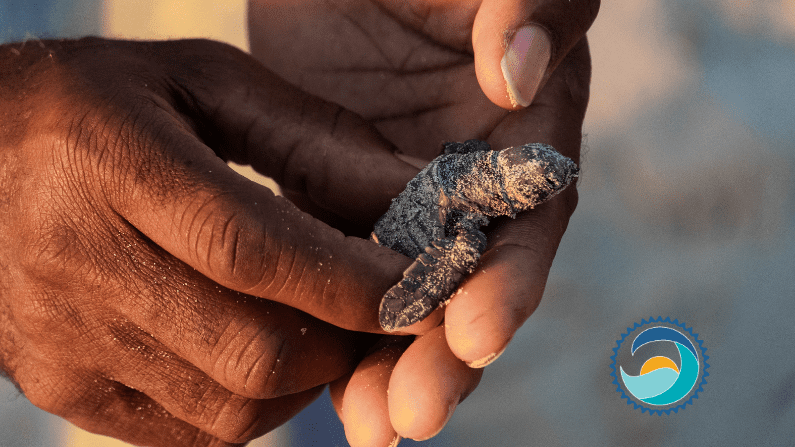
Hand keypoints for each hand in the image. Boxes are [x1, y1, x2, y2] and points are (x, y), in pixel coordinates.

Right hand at [0, 38, 418, 445]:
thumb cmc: (99, 105)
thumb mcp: (201, 83)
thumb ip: (310, 139)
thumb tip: (413, 192)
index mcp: (110, 161)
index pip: (252, 249)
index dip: (351, 282)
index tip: (421, 289)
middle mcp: (75, 261)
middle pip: (253, 349)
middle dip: (344, 342)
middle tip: (375, 311)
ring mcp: (62, 340)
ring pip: (232, 406)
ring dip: (306, 378)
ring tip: (319, 326)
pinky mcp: (60, 387)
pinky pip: (191, 431)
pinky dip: (253, 405)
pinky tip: (259, 352)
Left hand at [249, 0, 596, 443]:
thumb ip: (532, 2)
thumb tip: (518, 77)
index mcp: (527, 137)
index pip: (530, 221)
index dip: (509, 282)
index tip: (478, 334)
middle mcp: (472, 184)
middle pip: (470, 284)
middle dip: (445, 354)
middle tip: (413, 413)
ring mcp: (403, 201)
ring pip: (404, 297)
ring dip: (390, 365)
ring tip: (368, 427)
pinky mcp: (337, 200)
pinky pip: (340, 273)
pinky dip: (334, 329)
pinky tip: (322, 385)